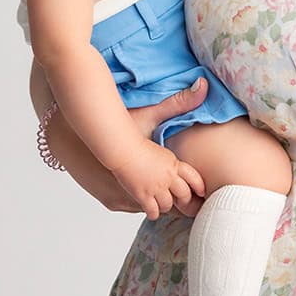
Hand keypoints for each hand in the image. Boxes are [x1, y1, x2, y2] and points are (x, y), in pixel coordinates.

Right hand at [40, 78, 210, 215]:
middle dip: (182, 196)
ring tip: (160, 189)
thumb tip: (204, 84)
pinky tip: (143, 192)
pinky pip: (144, 211)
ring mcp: (139, 195)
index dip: (195, 184)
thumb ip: (179, 102)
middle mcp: (157, 184)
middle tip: (181, 191)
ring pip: (164, 208)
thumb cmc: (121, 125)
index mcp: (168, 164)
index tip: (196, 183)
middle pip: (181, 200)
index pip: (193, 183)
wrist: (91, 138)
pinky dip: (147, 204)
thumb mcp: (150, 114)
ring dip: (164, 201)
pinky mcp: (120, 202)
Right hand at [108, 137, 197, 219]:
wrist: (124, 148)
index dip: (199, 186)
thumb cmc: (138, 146)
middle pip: (184, 195)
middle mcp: (168, 177)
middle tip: (181, 204)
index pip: (194, 177)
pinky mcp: (143, 195)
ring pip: (168, 205)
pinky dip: (153, 213)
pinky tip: (151, 211)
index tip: (201, 192)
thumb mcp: (161, 150)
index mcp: (174, 164)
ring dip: (165, 206)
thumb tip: (173, 165)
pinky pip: (153, 211)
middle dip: (184, 201)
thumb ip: (170, 161)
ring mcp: (156, 187)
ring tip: (161, 205)